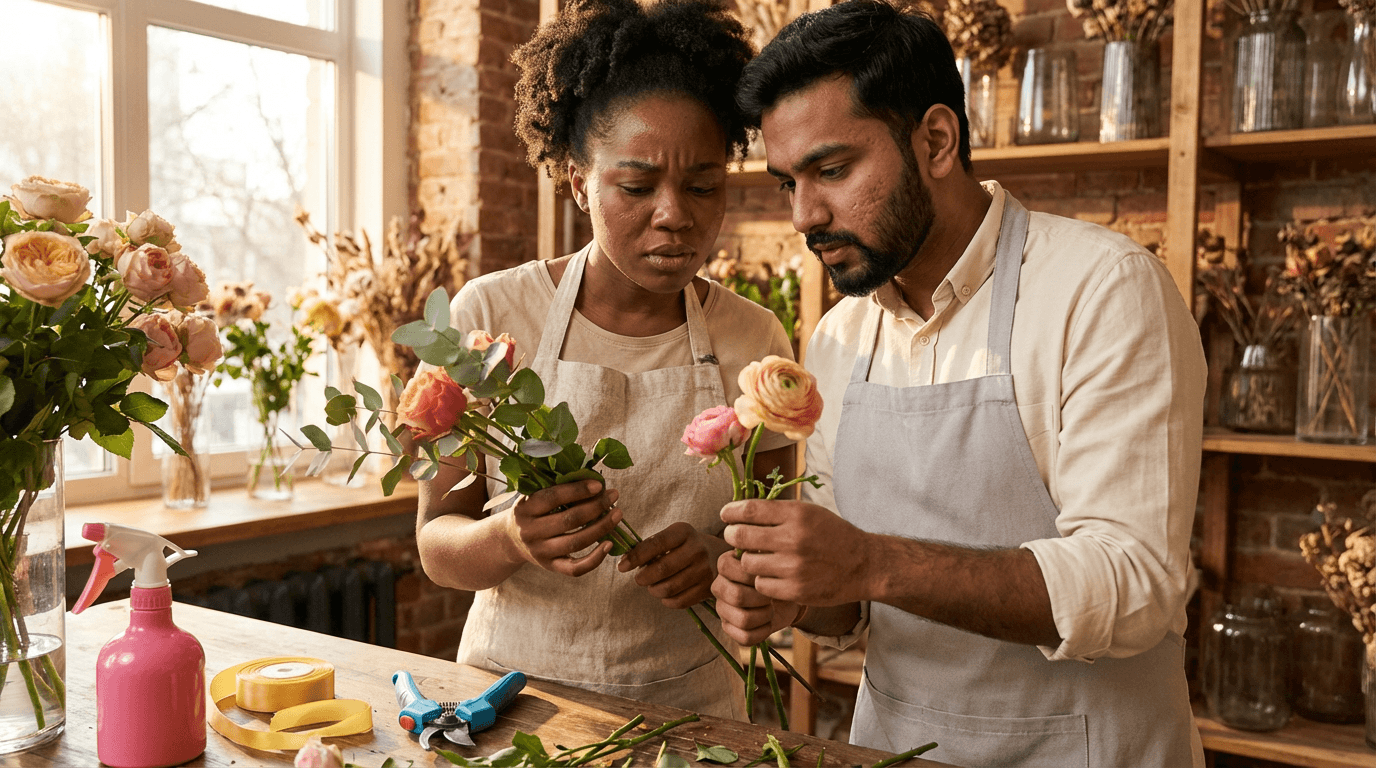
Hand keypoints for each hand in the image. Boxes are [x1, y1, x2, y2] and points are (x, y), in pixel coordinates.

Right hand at [506, 480, 621, 576]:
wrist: (510, 540)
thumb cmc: (531, 511)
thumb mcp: (533, 495)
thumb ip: (556, 486)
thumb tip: (592, 478)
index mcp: (525, 509)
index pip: (553, 498)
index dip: (577, 491)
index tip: (599, 485)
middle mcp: (531, 532)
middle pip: (569, 520)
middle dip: (596, 507)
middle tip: (613, 496)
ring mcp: (540, 552)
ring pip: (575, 542)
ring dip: (601, 528)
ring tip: (617, 514)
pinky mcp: (550, 567)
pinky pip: (575, 569)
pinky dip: (595, 559)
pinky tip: (609, 544)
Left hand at [618, 522, 718, 608]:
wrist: (721, 555)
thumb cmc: (687, 546)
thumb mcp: (674, 537)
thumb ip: (651, 546)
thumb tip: (625, 561)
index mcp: (685, 532)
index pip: (656, 544)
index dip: (636, 556)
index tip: (622, 566)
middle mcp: (697, 550)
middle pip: (662, 569)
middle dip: (643, 577)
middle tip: (639, 579)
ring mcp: (705, 570)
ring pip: (669, 588)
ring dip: (654, 590)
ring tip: (652, 586)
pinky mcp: (708, 589)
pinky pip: (679, 601)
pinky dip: (666, 600)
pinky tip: (666, 594)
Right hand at [711, 550, 803, 645]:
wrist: (786, 595)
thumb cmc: (778, 573)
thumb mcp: (773, 556)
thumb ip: (763, 548)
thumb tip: (759, 545)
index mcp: (725, 565)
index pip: (728, 568)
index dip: (752, 575)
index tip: (767, 574)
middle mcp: (719, 586)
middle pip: (737, 596)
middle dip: (762, 598)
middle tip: (771, 595)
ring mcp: (722, 609)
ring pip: (743, 619)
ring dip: (764, 616)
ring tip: (771, 608)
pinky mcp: (729, 629)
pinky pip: (745, 637)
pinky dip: (763, 632)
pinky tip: (767, 622)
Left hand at [721, 499, 870, 606]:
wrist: (864, 565)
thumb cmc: (832, 535)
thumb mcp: (809, 512)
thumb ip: (777, 511)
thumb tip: (739, 509)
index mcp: (797, 514)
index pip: (749, 510)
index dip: (731, 512)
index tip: (726, 514)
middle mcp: (794, 539)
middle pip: (740, 536)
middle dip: (732, 536)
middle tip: (734, 537)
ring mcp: (794, 567)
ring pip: (748, 564)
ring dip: (748, 561)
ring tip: (758, 558)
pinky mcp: (796, 590)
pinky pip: (761, 585)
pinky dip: (762, 581)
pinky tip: (773, 576)